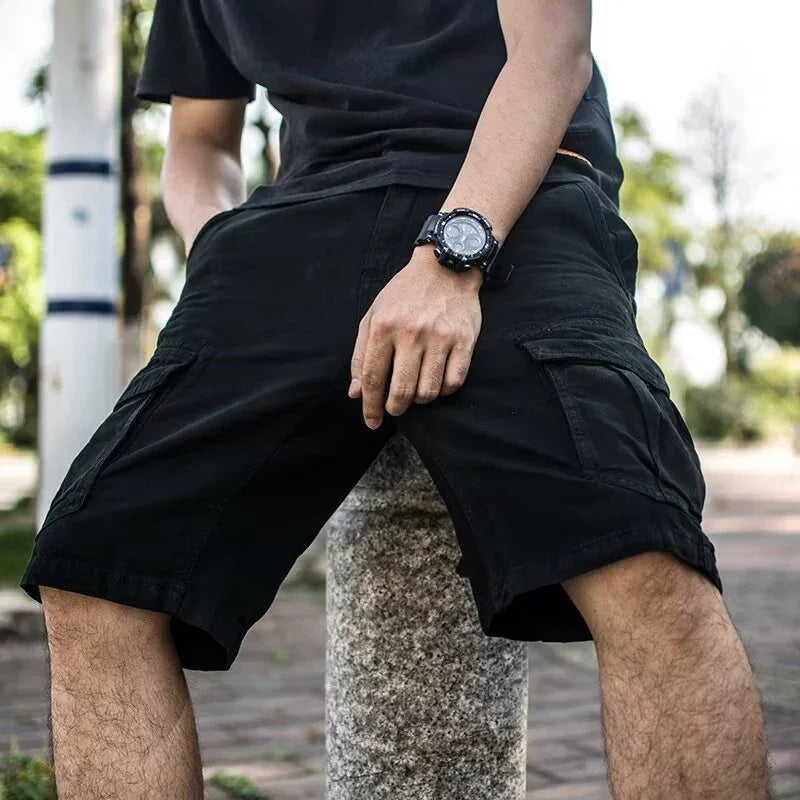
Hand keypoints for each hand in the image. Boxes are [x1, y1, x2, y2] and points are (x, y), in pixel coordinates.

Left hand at [348, 247, 482, 428]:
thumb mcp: (373, 316)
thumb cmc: (405, 294)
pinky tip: (437, 382)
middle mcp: (411, 333)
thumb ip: (361, 355)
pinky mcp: (464, 341)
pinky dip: (443, 390)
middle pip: (401, 391)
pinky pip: (453, 383)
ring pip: (428, 392)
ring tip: (416, 390)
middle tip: (395, 408)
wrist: (446, 268)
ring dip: (419, 399)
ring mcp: (440, 338)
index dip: (370, 406)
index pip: (373, 378)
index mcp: (384, 327)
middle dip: (395, 409)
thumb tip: (356, 393)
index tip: (372, 422)